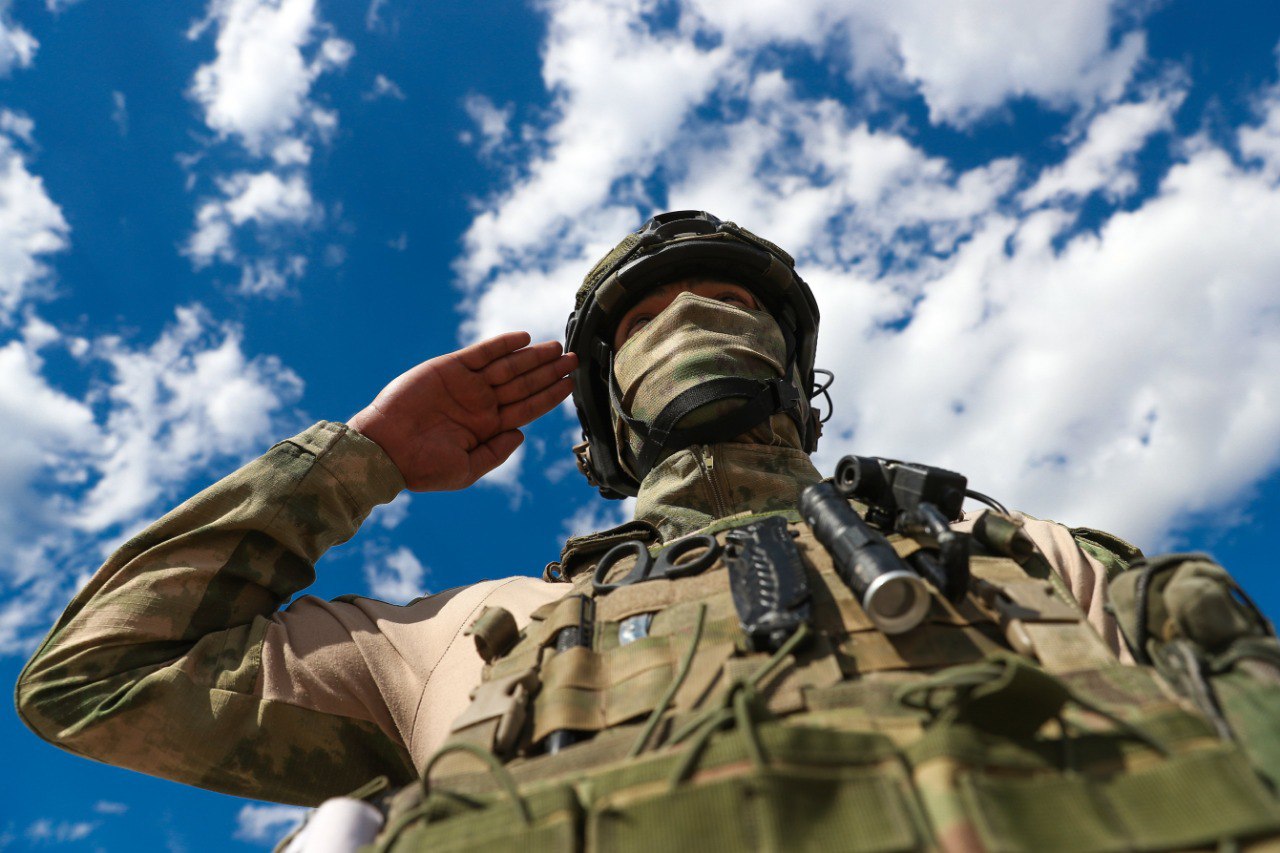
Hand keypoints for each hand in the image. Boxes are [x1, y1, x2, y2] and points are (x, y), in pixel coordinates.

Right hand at [349, 332, 577, 491]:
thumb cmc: (423, 467)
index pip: (527, 408)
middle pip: (523, 383)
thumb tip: (522, 434)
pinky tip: (524, 338)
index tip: (570, 384)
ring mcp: (466, 385)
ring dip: (532, 356)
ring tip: (556, 347)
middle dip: (548, 371)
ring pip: (508, 366)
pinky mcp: (449, 368)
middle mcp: (481, 403)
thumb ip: (496, 453)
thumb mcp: (466, 469)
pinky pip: (481, 353)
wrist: (385, 450)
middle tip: (573, 359)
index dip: (549, 395)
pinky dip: (502, 344)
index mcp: (487, 427)